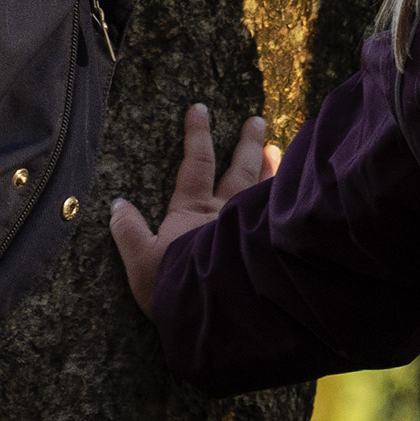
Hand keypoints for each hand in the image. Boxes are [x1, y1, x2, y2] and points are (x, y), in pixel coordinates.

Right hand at [110, 101, 280, 314]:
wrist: (215, 312)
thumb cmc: (175, 286)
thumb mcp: (140, 261)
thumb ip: (129, 232)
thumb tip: (117, 203)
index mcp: (192, 212)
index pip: (195, 164)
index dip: (197, 135)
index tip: (200, 108)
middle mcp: (226, 213)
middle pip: (239, 170)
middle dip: (246, 143)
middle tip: (257, 120)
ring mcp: (251, 228)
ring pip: (264, 189)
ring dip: (272, 167)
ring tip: (279, 148)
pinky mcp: (270, 246)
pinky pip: (284, 214)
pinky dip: (292, 198)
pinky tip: (303, 190)